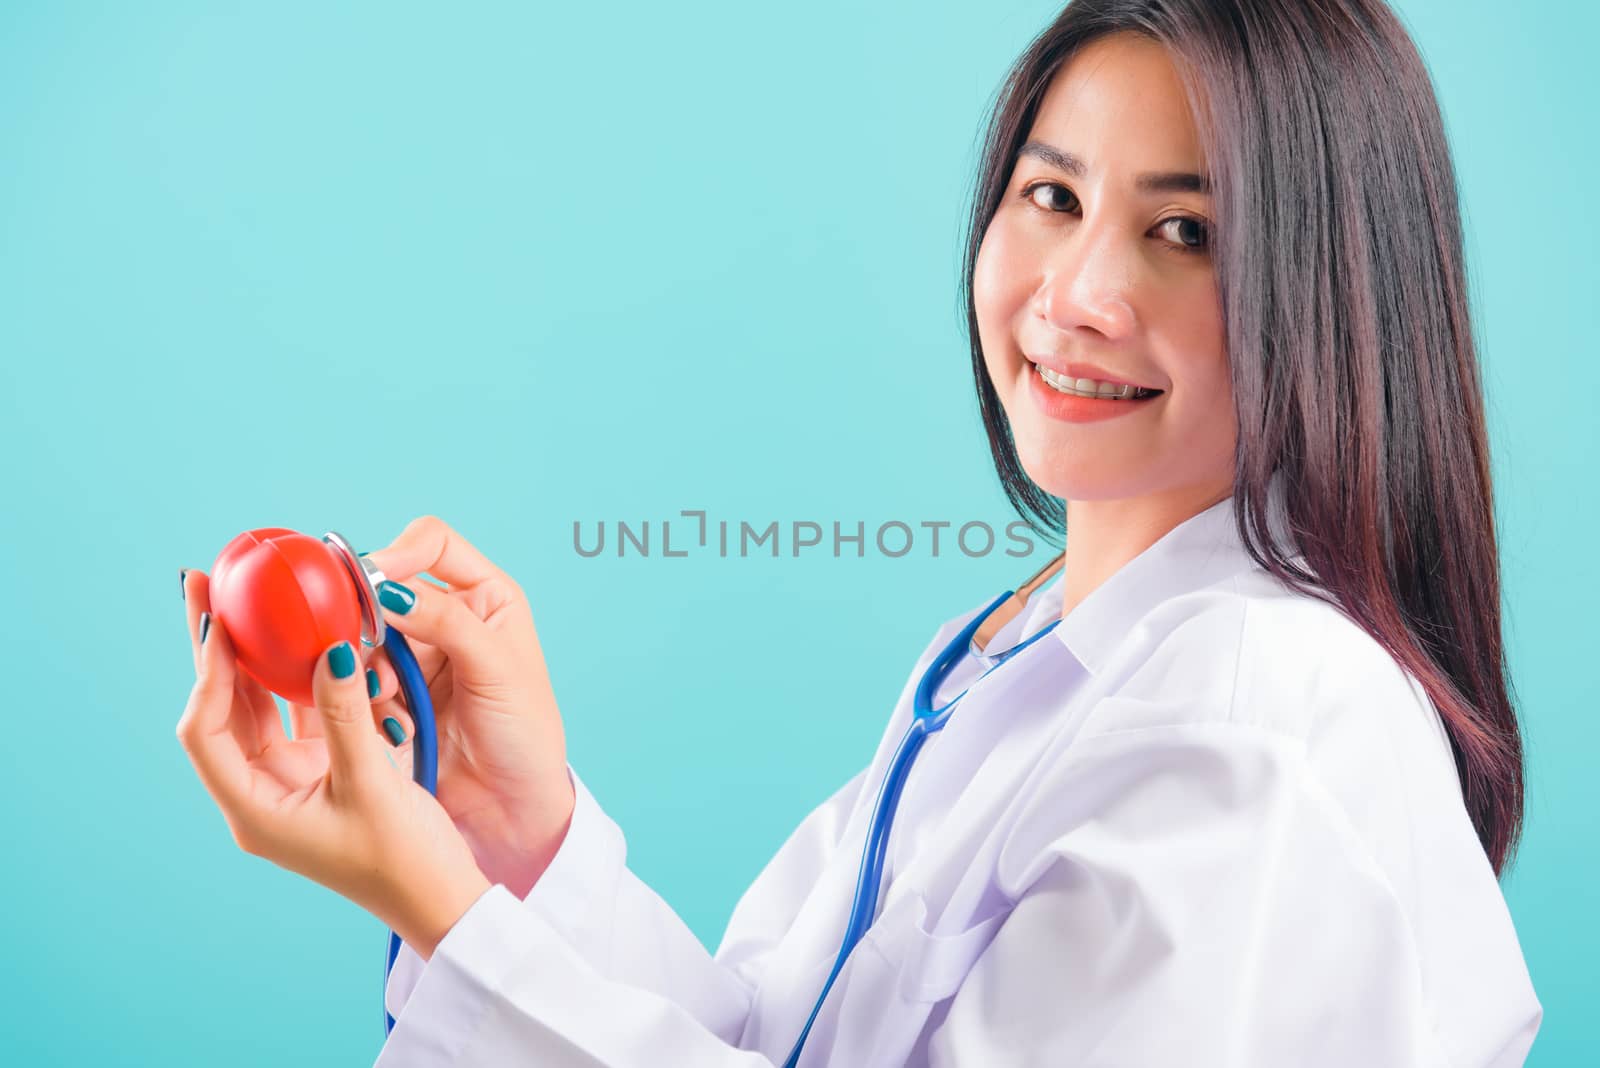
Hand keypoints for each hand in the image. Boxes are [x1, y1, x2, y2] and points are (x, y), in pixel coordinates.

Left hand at [176, 574, 490, 958]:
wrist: (443, 897)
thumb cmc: (404, 858)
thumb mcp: (372, 782)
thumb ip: (344, 714)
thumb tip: (327, 647)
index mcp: (255, 808)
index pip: (206, 730)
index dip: (206, 674)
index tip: (217, 621)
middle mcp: (261, 793)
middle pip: (221, 709)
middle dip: (215, 647)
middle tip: (206, 583)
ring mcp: (290, 782)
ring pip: (259, 707)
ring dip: (256, 655)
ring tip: (246, 596)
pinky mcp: (322, 773)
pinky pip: (300, 714)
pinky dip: (299, 676)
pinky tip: (306, 635)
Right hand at [313, 516, 575, 898]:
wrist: (511, 808)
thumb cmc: (525, 735)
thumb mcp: (499, 670)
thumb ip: (448, 623)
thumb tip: (390, 589)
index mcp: (485, 596)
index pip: (431, 543)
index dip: (399, 553)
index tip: (375, 581)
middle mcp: (446, 618)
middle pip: (385, 588)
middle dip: (371, 618)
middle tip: (364, 646)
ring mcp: (414, 656)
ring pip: (364, 636)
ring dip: (369, 666)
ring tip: (391, 700)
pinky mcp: (389, 694)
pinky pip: (356, 678)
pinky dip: (366, 698)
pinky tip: (393, 726)